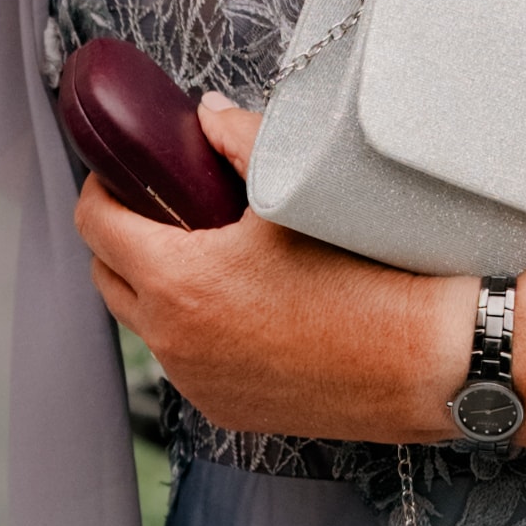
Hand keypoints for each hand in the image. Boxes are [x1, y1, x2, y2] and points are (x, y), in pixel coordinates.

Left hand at [73, 95, 466, 445]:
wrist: (431, 358)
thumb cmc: (371, 273)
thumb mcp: (298, 191)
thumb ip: (239, 139)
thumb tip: (206, 115)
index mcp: (179, 282)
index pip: (94, 224)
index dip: (104, 187)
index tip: (126, 173)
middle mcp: (175, 342)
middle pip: (106, 276)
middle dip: (123, 236)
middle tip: (164, 207)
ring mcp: (198, 383)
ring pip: (145, 324)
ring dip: (155, 288)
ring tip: (205, 254)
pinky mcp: (228, 410)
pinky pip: (186, 362)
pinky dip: (194, 331)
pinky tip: (239, 306)